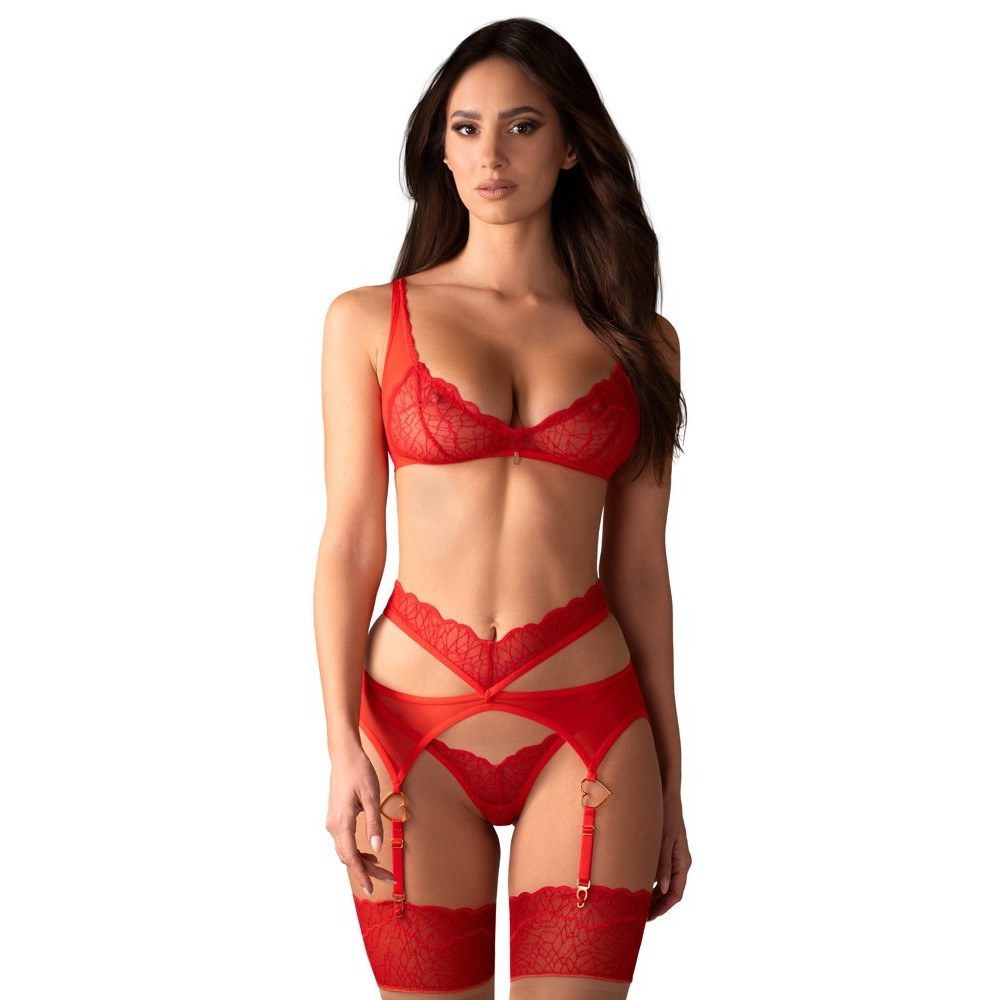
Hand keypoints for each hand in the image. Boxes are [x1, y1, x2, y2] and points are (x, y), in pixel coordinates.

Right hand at [326, 741, 395, 896]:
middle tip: (389, 878)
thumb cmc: (359, 772)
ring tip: (383, 868)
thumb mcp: (370, 797)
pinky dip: (357, 851)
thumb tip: (378, 849)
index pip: (351, 857)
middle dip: (368, 870)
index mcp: (341, 823)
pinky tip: (371, 852)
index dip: (361, 875)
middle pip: (349, 857)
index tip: (370, 890)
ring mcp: (333, 823)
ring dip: (363, 862)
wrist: (345, 756)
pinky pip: (345, 842)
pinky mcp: (336, 818)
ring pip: (347, 851)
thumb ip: (373, 824)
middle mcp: (333, 826)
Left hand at [648, 791, 690, 920]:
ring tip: (636, 904)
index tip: (649, 917)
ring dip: (652, 895)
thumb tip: (664, 888)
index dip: (663, 908)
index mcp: (682, 862)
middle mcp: (679, 862)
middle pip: (670, 892)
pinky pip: (659, 873)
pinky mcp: (664, 851)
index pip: (676, 894)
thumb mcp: (663, 839)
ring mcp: (672, 857)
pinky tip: (636, 885)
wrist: (665, 794)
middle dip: (656, 905)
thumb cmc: (666, 814)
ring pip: (664, 885)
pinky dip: (649, 882)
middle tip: (638, 915)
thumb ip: (663, 863)